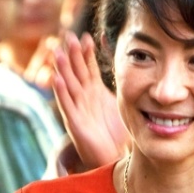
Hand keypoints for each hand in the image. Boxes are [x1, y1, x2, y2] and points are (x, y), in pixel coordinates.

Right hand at [52, 31, 127, 168]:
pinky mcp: (75, 124)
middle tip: (66, 35)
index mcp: (94, 91)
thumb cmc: (117, 132)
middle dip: (71, 54)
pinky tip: (57, 79)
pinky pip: (67, 106)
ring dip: (62, 69)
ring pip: (68, 85)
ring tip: (57, 52)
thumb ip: (125, 85)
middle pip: (76, 71)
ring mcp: (78, 110)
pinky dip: (61, 93)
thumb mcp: (122, 102)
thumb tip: (137, 68)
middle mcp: (84, 98)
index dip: (86, 52)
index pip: (88, 67)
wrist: (113, 157)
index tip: (84, 35)